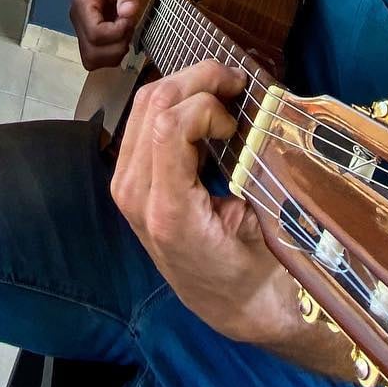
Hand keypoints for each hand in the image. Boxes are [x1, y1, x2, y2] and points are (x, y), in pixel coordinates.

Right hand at [70, 0, 147, 68]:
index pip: (94, 33)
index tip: (130, 19)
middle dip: (115, 46)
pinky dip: (112, 54)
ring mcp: (81, 28)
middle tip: (128, 27)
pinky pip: (96, 57)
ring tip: (125, 32)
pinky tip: (121, 37)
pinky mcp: (88, 34)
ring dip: (114, 53)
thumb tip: (128, 13)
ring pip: (91, 59)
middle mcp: (77, 17)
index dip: (116, 33)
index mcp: (83, 1)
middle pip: (91, 52)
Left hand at [110, 60, 295, 344]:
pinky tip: (204, 111)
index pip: (169, 124)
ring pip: (144, 104)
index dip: (207, 102)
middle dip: (196, 78)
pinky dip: (175, 103)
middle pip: (152, 103)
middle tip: (236, 82)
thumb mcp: (260, 221)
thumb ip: (246, 166)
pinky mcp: (130, 180)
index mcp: (167, 209)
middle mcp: (135, 194)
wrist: (232, 308)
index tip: (239, 114)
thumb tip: (246, 108)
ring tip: (224, 92)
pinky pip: (144, 121)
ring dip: (185, 85)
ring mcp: (126, 186)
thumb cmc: (256, 268)